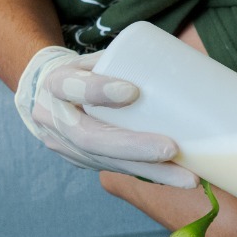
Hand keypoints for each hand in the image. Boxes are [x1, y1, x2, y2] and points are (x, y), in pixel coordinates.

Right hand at [14, 45, 195, 187]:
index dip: (98, 90)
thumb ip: (124, 61)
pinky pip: (118, 169)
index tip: (132, 91)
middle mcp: (54, 119)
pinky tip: (180, 179)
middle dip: (134, 147)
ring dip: (151, 172)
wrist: (48, 95)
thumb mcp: (95, 57)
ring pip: (108, 162)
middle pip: (91, 138)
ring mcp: (68, 146)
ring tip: (188, 178)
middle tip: (171, 149)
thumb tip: (178, 68)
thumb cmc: (85, 71)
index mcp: (56, 84)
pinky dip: (151, 174)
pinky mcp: (85, 161)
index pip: (71, 87)